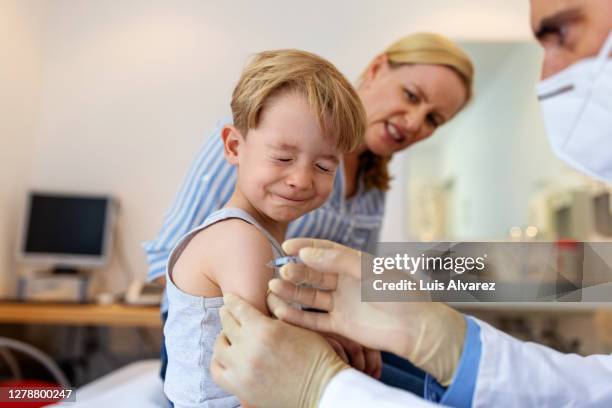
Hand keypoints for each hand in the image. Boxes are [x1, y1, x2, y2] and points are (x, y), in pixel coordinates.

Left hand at [211, 293, 348, 407]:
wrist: (322, 388)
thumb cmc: (317, 355)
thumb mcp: (300, 326)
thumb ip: (278, 313)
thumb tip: (264, 300)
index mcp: (265, 330)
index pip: (238, 308)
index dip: (232, 300)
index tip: (229, 297)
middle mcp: (249, 348)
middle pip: (227, 324)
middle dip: (227, 315)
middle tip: (227, 312)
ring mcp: (242, 370)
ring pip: (220, 347)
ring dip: (223, 338)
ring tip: (228, 335)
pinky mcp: (241, 388)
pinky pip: (217, 371)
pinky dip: (218, 361)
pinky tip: (226, 356)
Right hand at [266, 238, 466, 385]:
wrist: (417, 328)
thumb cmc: (399, 292)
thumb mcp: (370, 269)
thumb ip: (338, 260)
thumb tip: (306, 252)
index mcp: (354, 264)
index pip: (324, 251)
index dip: (305, 247)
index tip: (286, 245)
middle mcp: (345, 282)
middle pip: (314, 274)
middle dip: (296, 271)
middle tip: (281, 271)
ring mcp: (342, 304)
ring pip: (310, 296)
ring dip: (292, 292)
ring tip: (274, 288)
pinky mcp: (341, 326)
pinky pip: (314, 320)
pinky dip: (297, 316)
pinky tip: (281, 311)